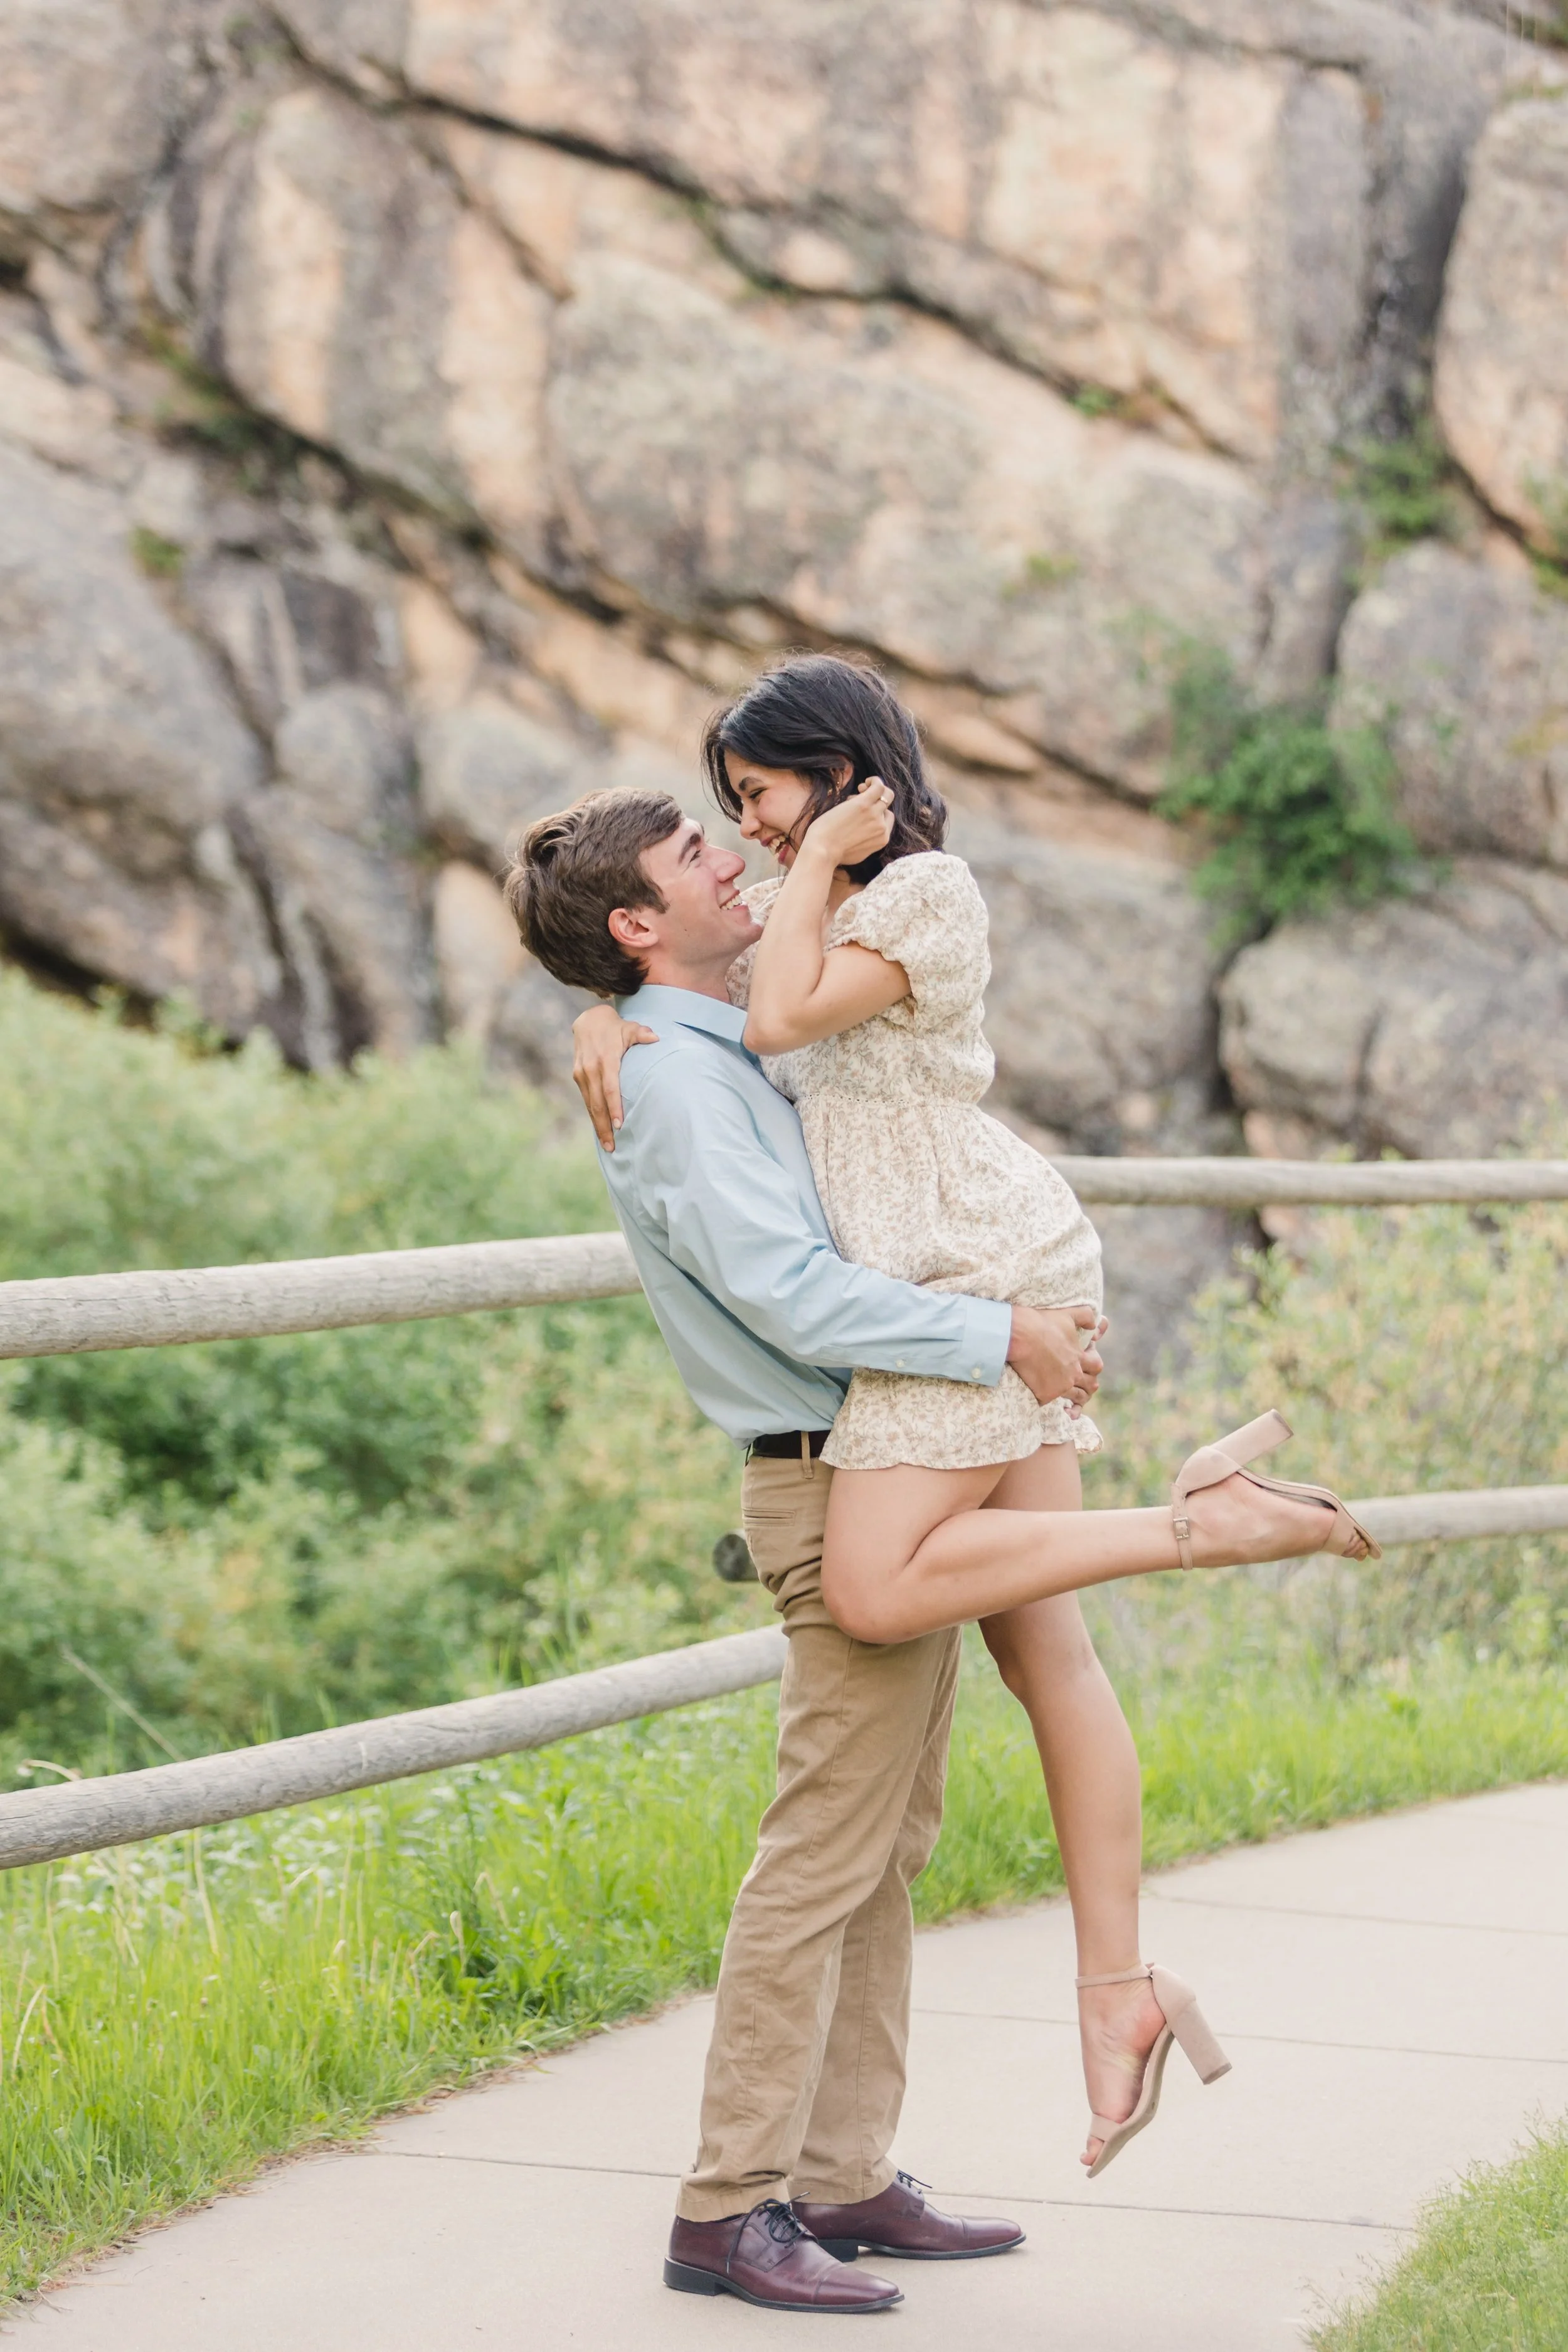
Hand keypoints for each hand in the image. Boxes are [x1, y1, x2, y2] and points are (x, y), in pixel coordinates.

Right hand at [571, 1003, 656, 1148]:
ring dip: (597, 1125)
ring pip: (590, 1104)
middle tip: (612, 1147)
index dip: (614, 1107)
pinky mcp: (578, 1077)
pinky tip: (600, 1129)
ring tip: (607, 1145)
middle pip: (597, 1102)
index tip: (619, 1125)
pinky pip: (586, 1100)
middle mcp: (591, 1068)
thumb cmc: (616, 1027)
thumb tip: (656, 1038)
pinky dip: (593, 1115)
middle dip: (604, 1126)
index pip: (610, 1087)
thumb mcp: (629, 1027)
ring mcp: (582, 1073)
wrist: (588, 1021)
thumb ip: (641, 1034)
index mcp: (605, 1058)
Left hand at [799, 777, 893, 869]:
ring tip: (861, 789)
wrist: (823, 851)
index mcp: (882, 840)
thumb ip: (867, 843)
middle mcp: (882, 827)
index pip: (887, 820)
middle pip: (886, 807)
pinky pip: (878, 787)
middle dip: (876, 801)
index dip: (876, 812)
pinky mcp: (864, 804)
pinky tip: (865, 782)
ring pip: (886, 795)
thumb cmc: (833, 853)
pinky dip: (874, 781)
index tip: (861, 812)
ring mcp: (874, 815)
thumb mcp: (858, 854)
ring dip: (875, 789)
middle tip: (860, 798)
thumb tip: (864, 833)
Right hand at [1006, 1305, 1104, 1408]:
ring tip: (1071, 1396)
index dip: (1093, 1364)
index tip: (1085, 1362)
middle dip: (1088, 1384)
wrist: (1017, 1335)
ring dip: (1076, 1397)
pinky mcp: (1044, 1395)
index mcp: (1079, 1357)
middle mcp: (1073, 1374)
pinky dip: (1052, 1401)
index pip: (1096, 1366)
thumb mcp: (1067, 1314)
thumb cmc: (1041, 1322)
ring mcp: (1060, 1387)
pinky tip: (1049, 1399)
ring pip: (1076, 1398)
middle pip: (1091, 1385)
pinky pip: (1053, 1404)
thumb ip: (1086, 1316)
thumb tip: (1097, 1322)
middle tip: (1080, 1382)